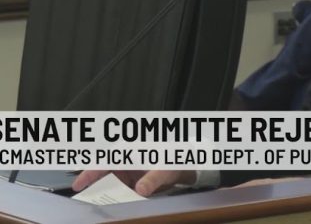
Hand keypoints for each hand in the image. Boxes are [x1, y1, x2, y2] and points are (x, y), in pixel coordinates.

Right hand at [72, 170, 196, 196]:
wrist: (183, 165)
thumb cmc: (172, 161)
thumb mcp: (164, 170)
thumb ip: (153, 179)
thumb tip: (140, 190)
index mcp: (128, 154)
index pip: (104, 163)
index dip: (89, 173)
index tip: (77, 185)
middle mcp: (124, 163)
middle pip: (102, 176)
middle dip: (92, 187)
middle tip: (83, 202)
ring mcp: (126, 174)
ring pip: (109, 185)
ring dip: (104, 195)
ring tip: (95, 207)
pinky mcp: (130, 183)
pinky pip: (118, 192)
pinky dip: (114, 199)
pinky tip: (112, 206)